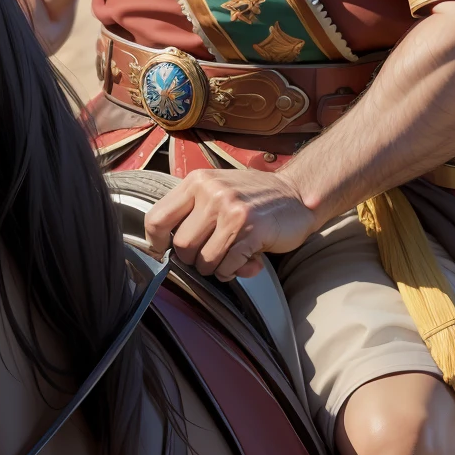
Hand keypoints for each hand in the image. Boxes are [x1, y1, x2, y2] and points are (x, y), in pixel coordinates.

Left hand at [144, 166, 316, 281]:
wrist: (297, 195)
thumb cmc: (253, 199)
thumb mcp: (217, 190)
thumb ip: (190, 212)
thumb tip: (161, 250)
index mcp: (197, 181)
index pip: (157, 219)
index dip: (157, 243)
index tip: (166, 251)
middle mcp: (212, 192)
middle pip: (181, 246)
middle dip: (194, 259)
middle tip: (211, 253)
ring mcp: (232, 211)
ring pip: (203, 260)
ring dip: (215, 268)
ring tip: (229, 257)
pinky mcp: (251, 231)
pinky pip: (226, 267)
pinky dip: (232, 272)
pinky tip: (244, 262)